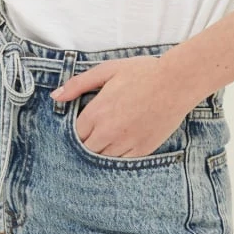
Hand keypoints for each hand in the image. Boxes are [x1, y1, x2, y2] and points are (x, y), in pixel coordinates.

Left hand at [50, 55, 190, 157]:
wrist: (177, 82)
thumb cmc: (143, 72)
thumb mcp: (107, 71)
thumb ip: (78, 84)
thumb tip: (55, 96)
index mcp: (97, 112)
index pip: (74, 133)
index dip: (77, 129)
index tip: (84, 123)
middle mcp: (109, 132)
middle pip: (86, 149)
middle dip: (87, 142)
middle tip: (96, 131)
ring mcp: (126, 143)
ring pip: (103, 159)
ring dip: (102, 151)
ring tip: (109, 137)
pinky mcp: (143, 149)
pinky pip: (122, 162)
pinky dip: (119, 155)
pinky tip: (122, 143)